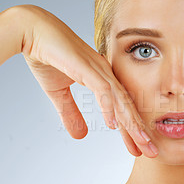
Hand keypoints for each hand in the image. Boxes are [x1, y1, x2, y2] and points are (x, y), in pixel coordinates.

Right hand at [17, 5, 156, 156]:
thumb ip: (71, 113)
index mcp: (103, 79)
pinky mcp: (87, 67)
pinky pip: (102, 90)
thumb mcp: (59, 93)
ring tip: (142, 143)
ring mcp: (99, 70)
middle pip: (128, 108)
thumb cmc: (47, 57)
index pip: (121, 110)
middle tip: (152, 152)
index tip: (138, 148)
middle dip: (140, 132)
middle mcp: (106, 75)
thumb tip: (82, 135)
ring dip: (132, 124)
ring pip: (121, 101)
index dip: (130, 130)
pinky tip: (113, 124)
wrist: (32, 31)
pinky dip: (108, 107)